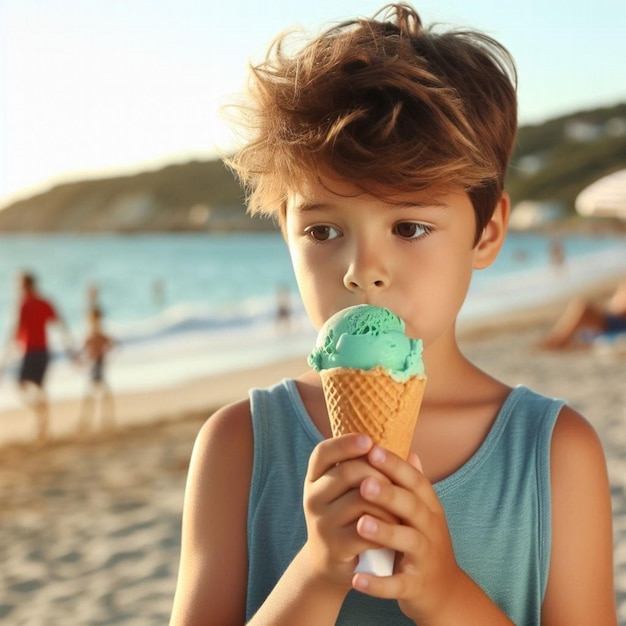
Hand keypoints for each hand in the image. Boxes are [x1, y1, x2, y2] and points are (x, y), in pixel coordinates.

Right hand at [302, 434, 398, 590]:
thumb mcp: (350, 492)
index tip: (369, 440)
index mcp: (315, 478)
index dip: (345, 443)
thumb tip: (411, 453)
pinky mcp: (335, 546)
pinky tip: (395, 527)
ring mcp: (321, 522)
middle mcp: (312, 497)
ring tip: (402, 506)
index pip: (323, 452)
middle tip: (397, 480)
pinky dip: (386, 525)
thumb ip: (372, 470)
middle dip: (379, 472)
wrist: (330, 563)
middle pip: (348, 472)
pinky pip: (366, 528)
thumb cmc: (348, 517)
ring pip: (360, 500)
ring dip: (387, 501)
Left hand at [351, 446, 463, 622]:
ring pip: (408, 542)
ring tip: (360, 524)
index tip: (373, 448)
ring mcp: (426, 557)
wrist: (444, 592)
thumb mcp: (423, 511)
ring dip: (385, 533)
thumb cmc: (424, 541)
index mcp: (429, 506)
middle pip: (412, 507)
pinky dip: (379, 584)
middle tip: (364, 483)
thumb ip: (412, 484)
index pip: (414, 480)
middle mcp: (431, 528)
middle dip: (389, 494)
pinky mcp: (417, 586)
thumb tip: (409, 449)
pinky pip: (398, 585)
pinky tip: (357, 580)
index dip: (395, 465)